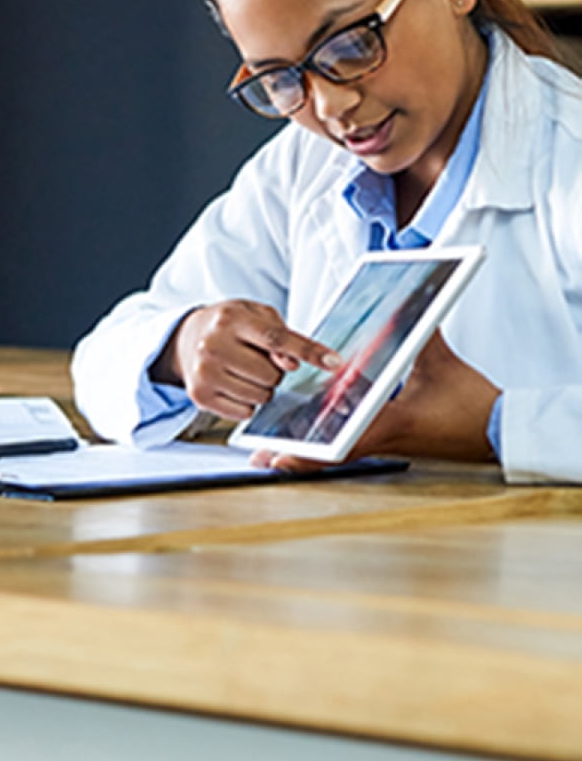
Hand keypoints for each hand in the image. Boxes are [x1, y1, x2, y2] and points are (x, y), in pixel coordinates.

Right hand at [154, 300, 340, 422]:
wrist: (185, 339)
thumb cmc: (227, 326)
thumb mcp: (255, 315)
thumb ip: (280, 334)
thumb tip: (292, 364)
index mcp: (231, 320)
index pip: (276, 338)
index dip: (308, 351)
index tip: (333, 362)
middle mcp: (213, 346)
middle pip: (271, 374)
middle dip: (274, 371)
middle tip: (258, 360)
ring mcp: (204, 373)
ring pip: (260, 396)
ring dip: (262, 388)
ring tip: (244, 372)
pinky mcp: (199, 396)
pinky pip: (244, 412)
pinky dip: (247, 403)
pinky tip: (234, 385)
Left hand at [259, 331, 499, 472]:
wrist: (502, 430)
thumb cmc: (473, 402)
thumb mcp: (440, 363)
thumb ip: (418, 332)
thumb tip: (404, 302)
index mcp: (389, 423)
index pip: (341, 441)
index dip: (306, 451)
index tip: (275, 456)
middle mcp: (382, 438)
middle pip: (328, 452)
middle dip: (295, 455)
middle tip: (259, 457)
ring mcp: (387, 443)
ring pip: (338, 451)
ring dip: (308, 452)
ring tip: (270, 453)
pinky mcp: (395, 442)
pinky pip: (354, 445)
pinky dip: (330, 443)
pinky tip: (308, 438)